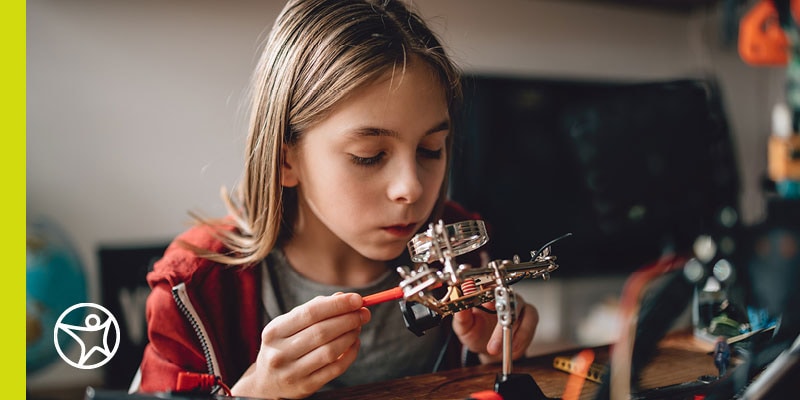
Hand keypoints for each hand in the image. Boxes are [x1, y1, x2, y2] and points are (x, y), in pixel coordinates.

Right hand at [231, 293, 369, 398]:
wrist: (267, 383)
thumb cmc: (283, 346)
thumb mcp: (288, 326)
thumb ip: (314, 309)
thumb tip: (343, 297)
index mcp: (274, 331)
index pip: (310, 313)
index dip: (337, 304)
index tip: (357, 299)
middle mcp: (280, 352)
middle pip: (322, 331)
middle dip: (348, 319)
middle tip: (364, 313)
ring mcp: (293, 372)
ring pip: (330, 351)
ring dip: (350, 336)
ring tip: (358, 327)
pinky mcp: (306, 386)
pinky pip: (335, 369)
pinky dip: (350, 354)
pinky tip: (354, 343)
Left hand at [452, 294, 537, 363]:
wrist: (488, 348)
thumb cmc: (475, 333)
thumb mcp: (463, 327)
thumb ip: (461, 316)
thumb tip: (459, 301)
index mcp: (486, 294)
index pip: (491, 287)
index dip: (492, 294)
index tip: (490, 305)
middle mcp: (504, 296)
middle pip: (510, 301)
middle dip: (503, 324)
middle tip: (494, 343)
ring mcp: (518, 305)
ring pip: (523, 312)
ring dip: (514, 334)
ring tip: (502, 349)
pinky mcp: (529, 316)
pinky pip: (530, 323)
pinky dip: (523, 337)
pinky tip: (513, 347)